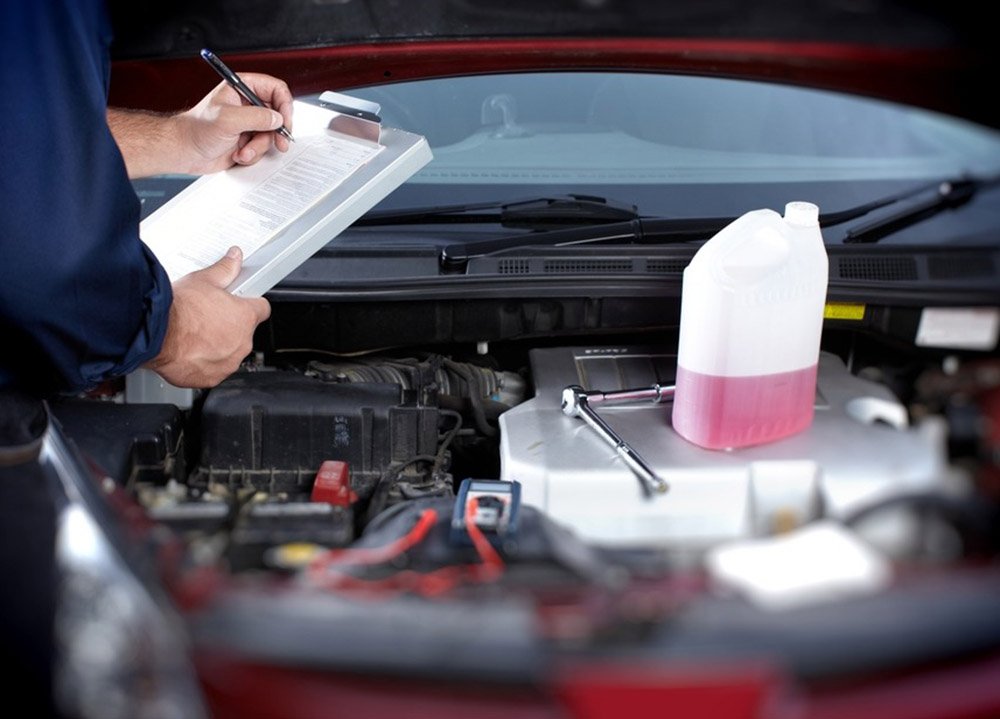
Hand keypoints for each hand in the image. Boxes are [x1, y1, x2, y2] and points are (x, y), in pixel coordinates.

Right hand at [145, 246, 270, 387]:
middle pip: (243, 332)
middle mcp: (242, 341)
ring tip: (194, 334)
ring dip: (217, 345)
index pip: (261, 309)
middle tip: (206, 318)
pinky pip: (214, 369)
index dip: (249, 305)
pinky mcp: (213, 377)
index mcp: (245, 317)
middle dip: (228, 325)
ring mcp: (228, 362)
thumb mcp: (203, 280)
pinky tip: (189, 350)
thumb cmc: (178, 309)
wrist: (155, 335)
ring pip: (229, 352)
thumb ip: (224, 270)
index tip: (239, 304)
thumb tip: (235, 258)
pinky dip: (204, 363)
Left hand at [175, 72, 294, 172]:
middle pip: (278, 114)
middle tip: (280, 142)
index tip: (284, 121)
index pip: (275, 89)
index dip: (284, 105)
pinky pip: (263, 148)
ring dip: (259, 147)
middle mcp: (248, 104)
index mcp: (242, 88)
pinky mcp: (248, 140)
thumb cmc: (197, 130)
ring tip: (243, 151)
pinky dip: (253, 154)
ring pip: (271, 134)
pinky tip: (239, 154)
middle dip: (277, 132)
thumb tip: (277, 119)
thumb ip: (256, 117)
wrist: (185, 151)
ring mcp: (249, 123)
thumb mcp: (228, 120)